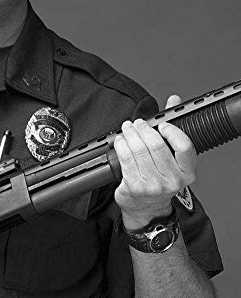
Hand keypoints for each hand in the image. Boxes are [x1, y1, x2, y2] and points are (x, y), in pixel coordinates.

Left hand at [113, 95, 196, 229]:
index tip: (162, 124)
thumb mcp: (171, 157)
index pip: (184, 147)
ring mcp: (153, 185)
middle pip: (156, 145)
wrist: (146, 207)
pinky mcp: (135, 186)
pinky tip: (120, 140)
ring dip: (129, 134)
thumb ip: (173, 126)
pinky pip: (125, 158)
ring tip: (127, 128)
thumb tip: (174, 100)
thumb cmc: (159, 178)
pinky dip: (121, 145)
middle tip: (136, 123)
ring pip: (138, 150)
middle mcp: (172, 180)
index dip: (172, 131)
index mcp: (187, 172)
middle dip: (143, 129)